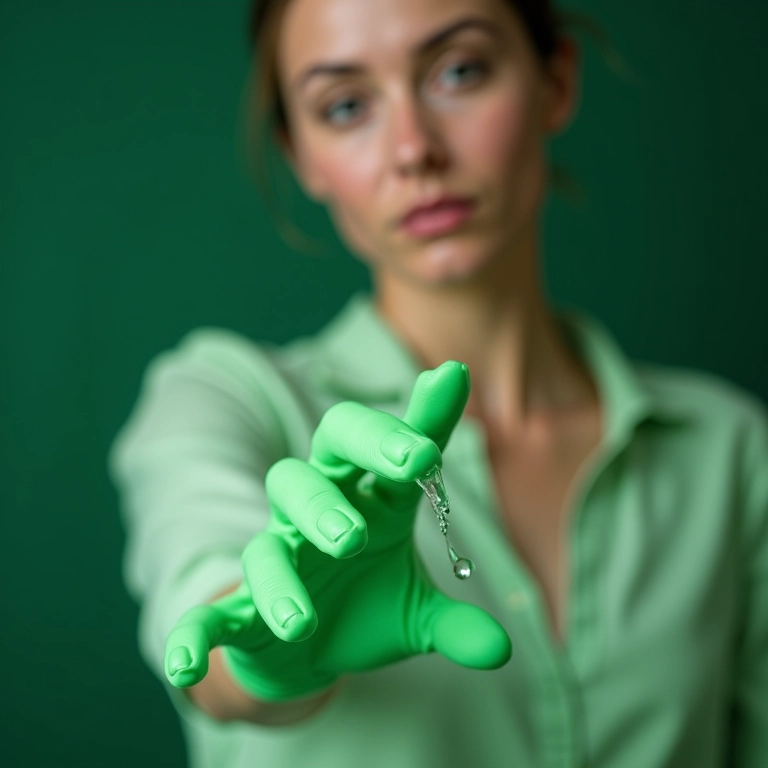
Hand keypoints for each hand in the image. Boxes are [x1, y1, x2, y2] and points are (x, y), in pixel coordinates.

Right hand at [164, 361, 511, 700]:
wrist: (303, 649)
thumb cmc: (362, 609)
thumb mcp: (414, 615)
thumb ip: (453, 625)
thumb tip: (501, 651)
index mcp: (372, 507)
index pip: (397, 452)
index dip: (424, 418)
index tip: (452, 377)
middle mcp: (323, 514)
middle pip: (332, 449)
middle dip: (370, 444)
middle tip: (411, 462)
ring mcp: (281, 552)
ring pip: (282, 516)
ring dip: (311, 522)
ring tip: (345, 545)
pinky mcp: (244, 605)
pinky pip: (214, 610)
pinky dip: (197, 631)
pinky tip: (189, 664)